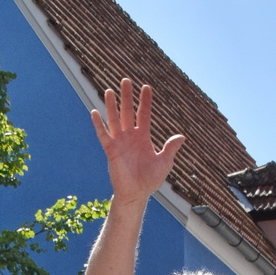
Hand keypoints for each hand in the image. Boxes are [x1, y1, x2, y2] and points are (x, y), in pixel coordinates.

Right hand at [91, 78, 184, 204]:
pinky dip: (99, 124)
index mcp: (143, 137)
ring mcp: (120, 142)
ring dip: (112, 106)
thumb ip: (170, 148)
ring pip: (114, 120)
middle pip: (128, 112)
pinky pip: (103, 135)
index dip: (145, 101)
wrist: (136, 194)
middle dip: (127, 97)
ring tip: (110, 90)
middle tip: (125, 80)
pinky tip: (95, 112)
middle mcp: (130, 136)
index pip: (144, 114)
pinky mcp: (110, 151)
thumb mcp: (164, 163)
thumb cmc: (150, 180)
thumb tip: (181, 137)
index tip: (146, 87)